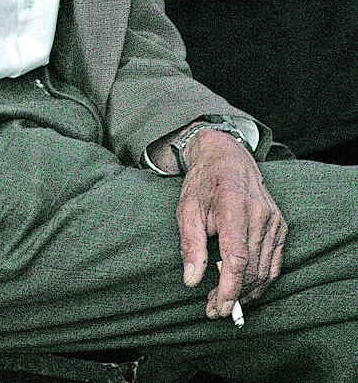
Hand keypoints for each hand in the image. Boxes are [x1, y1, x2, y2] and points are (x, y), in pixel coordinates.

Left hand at [176, 129, 286, 317]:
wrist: (227, 158)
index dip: (229, 287)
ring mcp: (274, 220)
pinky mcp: (280, 226)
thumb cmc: (203, 183)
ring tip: (224, 301)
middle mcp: (260, 214)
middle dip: (233, 294)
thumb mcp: (187, 209)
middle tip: (212, 308)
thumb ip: (190, 245)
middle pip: (252, 268)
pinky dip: (261, 281)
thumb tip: (191, 280)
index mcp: (234, 206)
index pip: (237, 257)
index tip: (218, 307)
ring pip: (265, 270)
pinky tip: (244, 290)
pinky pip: (275, 263)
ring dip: (247, 292)